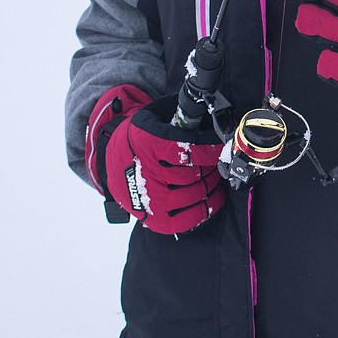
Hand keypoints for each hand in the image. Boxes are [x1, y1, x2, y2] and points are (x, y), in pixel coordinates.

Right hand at [86, 87, 225, 233]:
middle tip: (216, 162)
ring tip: (213, 177)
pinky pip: (187, 219)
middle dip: (212, 167)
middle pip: (195, 173)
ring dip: (211, 185)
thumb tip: (212, 117)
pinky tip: (210, 198)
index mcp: (148, 142)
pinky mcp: (154, 219)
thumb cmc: (142, 140)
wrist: (114, 164)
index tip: (223, 145)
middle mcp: (148, 172)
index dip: (212, 148)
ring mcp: (150, 198)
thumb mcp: (154, 120)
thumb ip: (181, 119)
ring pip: (195, 194)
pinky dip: (204, 209)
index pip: (190, 148)